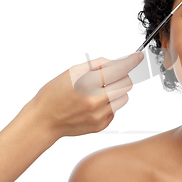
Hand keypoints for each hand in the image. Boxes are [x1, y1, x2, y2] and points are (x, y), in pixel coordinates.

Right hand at [24, 51, 143, 139]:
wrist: (43, 120)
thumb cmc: (54, 95)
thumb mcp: (71, 72)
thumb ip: (96, 65)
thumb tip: (115, 62)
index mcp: (88, 84)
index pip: (119, 69)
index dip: (132, 61)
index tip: (137, 57)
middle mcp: (96, 100)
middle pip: (126, 84)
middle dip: (121, 77)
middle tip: (109, 77)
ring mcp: (99, 115)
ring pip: (124, 98)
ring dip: (116, 91)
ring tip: (98, 92)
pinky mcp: (101, 125)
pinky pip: (115, 110)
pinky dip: (109, 104)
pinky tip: (93, 104)